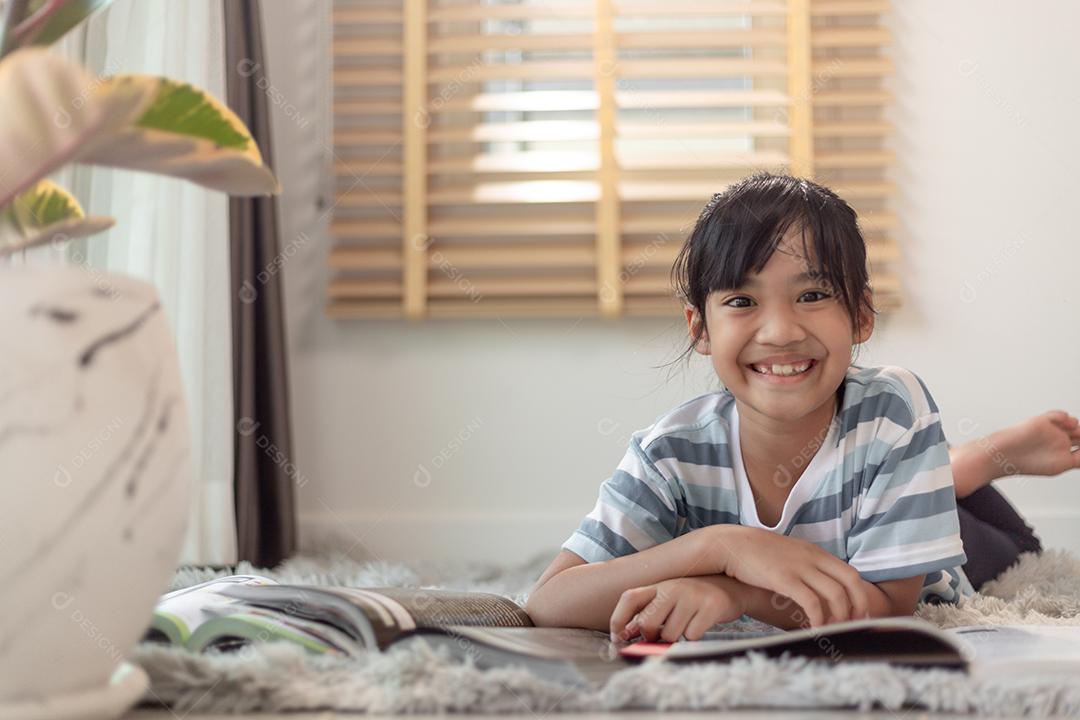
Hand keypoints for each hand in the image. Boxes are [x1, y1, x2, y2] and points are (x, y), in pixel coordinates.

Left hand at [609, 576, 745, 642]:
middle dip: (649, 637)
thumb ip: (649, 612)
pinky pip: (692, 635)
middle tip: (659, 637)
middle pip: (646, 622)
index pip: (629, 598)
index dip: (618, 619)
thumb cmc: (694, 599)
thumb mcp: (670, 600)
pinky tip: (699, 627)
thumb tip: (626, 633)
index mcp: (659, 586)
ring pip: (669, 634)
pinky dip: (693, 639)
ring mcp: (692, 596)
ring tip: (684, 628)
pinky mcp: (710, 606)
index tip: (618, 637)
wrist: (732, 589)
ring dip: (674, 639)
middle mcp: (673, 587)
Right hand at [705, 525, 868, 627]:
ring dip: (840, 615)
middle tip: (854, 625)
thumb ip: (804, 566)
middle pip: (850, 581)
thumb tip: (816, 588)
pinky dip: (818, 618)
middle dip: (858, 606)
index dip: (859, 595)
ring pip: (835, 593)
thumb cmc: (756, 554)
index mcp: (815, 552)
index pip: (850, 573)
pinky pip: (811, 602)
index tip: (857, 614)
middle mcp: (812, 557)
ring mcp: (799, 567)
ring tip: (833, 629)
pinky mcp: (784, 578)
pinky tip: (814, 628)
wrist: (730, 544)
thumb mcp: (788, 554)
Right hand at [988, 411, 1079, 476]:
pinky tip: (1065, 422)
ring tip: (1073, 431)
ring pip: (1073, 423)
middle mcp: (1059, 441)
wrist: (1004, 454)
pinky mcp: (1042, 420)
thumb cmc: (1026, 463)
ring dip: (1076, 426)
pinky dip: (1064, 417)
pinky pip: (1059, 415)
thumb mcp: (1060, 466)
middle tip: (1078, 435)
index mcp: (1063, 454)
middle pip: (1079, 435)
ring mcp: (1051, 430)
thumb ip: (1078, 458)